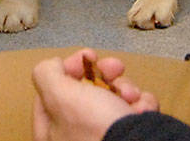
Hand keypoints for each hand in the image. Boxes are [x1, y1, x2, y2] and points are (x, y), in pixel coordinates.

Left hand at [32, 49, 158, 140]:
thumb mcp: (60, 94)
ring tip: (132, 96)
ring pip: (114, 99)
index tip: (88, 57)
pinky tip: (143, 108)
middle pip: (87, 92)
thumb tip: (52, 65)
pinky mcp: (128, 137)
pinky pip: (134, 112)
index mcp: (51, 132)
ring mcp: (103, 137)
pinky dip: (142, 106)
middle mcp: (76, 137)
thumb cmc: (95, 126)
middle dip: (106, 75)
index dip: (71, 67)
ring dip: (127, 89)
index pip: (53, 91)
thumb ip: (46, 74)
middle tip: (116, 68)